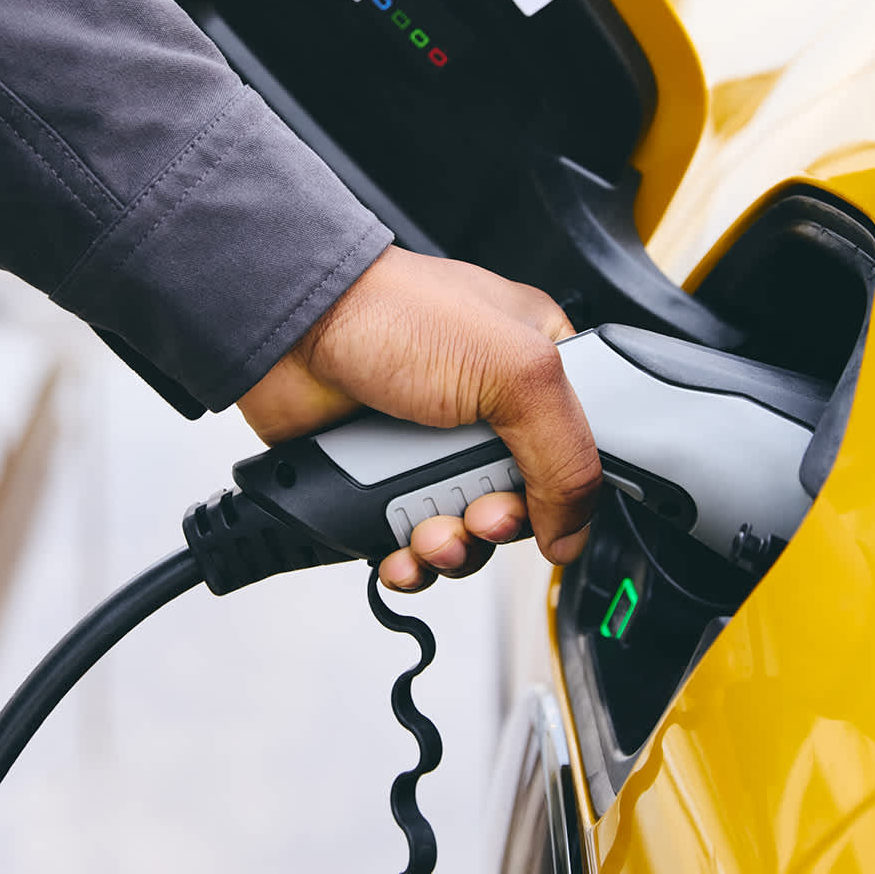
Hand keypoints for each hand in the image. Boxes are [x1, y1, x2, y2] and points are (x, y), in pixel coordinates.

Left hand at [239, 247, 601, 591]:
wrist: (291, 330)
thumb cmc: (393, 313)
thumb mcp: (513, 371)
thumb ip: (566, 454)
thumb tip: (571, 534)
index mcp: (537, 368)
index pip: (582, 452)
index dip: (567, 491)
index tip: (544, 503)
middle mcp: (489, 411)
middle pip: (524, 505)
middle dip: (499, 525)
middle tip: (481, 512)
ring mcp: (434, 449)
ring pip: (469, 535)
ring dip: (453, 550)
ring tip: (432, 533)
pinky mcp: (385, 481)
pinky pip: (412, 546)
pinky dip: (409, 560)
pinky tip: (401, 550)